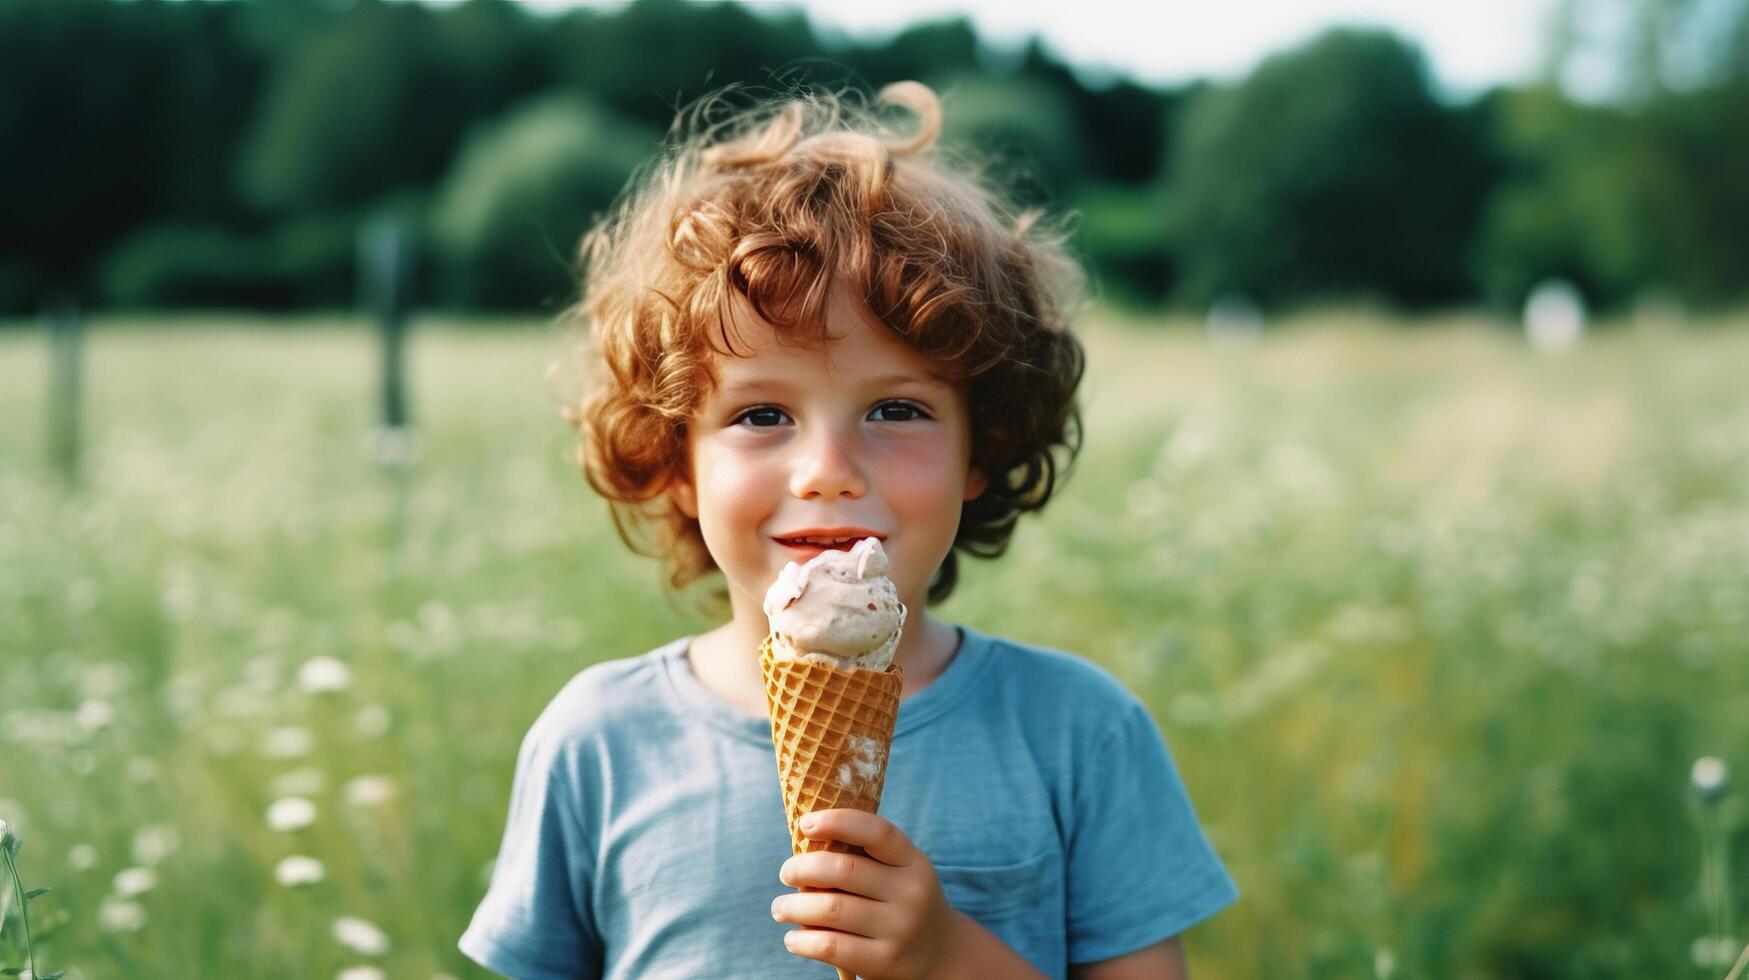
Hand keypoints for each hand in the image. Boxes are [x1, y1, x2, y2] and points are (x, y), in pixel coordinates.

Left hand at [771, 809, 962, 978]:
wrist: (940, 955)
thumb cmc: (902, 903)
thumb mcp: (899, 874)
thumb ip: (863, 860)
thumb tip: (802, 854)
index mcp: (913, 862)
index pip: (876, 832)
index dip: (836, 821)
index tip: (804, 824)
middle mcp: (911, 893)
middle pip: (843, 870)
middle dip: (802, 868)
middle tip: (785, 874)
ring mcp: (899, 929)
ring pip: (830, 909)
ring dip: (793, 907)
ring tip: (780, 909)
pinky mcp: (884, 961)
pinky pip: (831, 946)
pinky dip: (802, 941)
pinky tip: (793, 939)